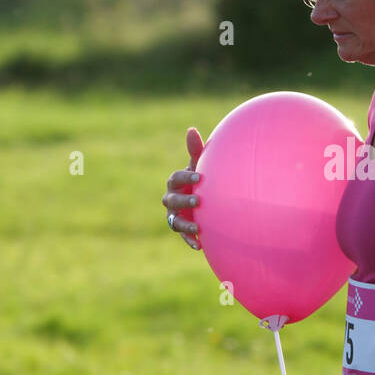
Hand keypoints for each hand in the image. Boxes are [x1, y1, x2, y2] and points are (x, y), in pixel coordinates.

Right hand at [163, 127, 204, 249]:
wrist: (203, 198)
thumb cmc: (200, 179)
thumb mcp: (199, 167)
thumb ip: (195, 151)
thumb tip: (191, 129)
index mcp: (175, 182)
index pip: (175, 178)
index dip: (185, 177)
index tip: (199, 177)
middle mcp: (171, 198)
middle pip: (171, 200)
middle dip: (183, 201)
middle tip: (198, 201)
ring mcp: (175, 214)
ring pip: (174, 220)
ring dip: (185, 224)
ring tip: (198, 227)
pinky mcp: (182, 227)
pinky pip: (183, 236)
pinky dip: (189, 240)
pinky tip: (199, 245)